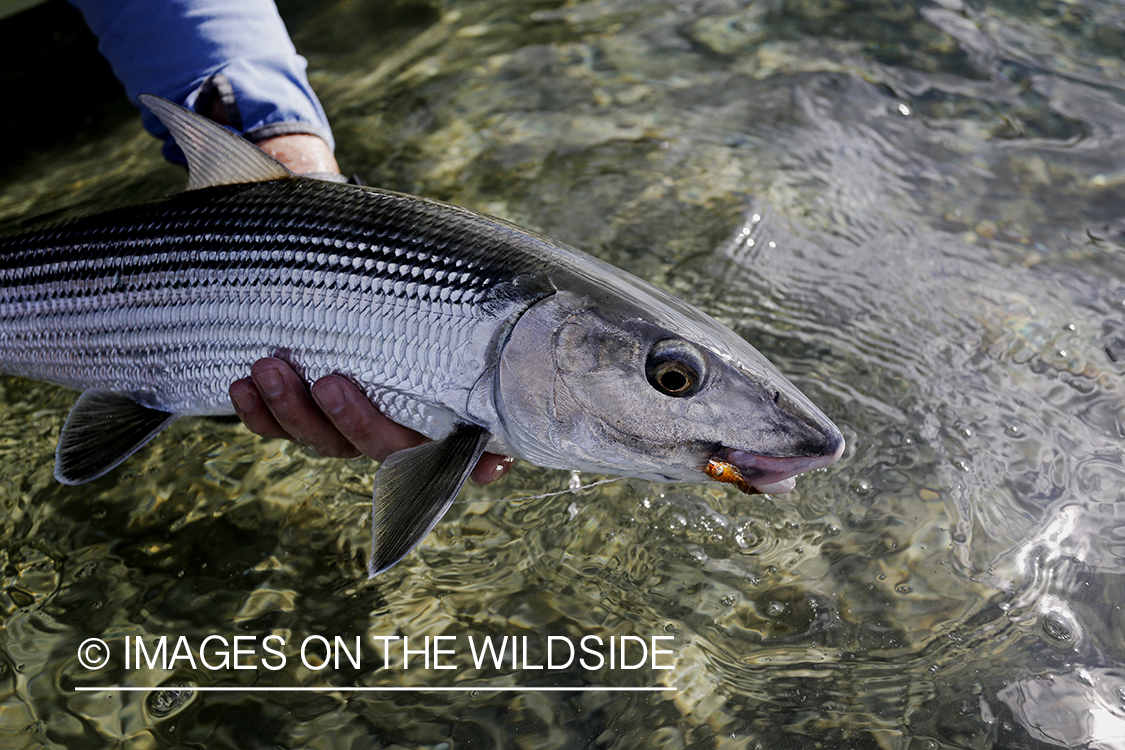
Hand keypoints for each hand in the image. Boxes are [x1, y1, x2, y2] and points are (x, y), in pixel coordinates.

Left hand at [225, 138, 512, 484]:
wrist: (335, 254)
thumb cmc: (400, 272)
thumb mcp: (436, 280)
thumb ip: (468, 296)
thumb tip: (535, 303)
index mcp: (436, 407)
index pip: (457, 445)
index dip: (466, 462)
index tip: (485, 464)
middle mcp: (393, 426)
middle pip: (381, 449)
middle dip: (355, 420)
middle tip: (331, 382)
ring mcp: (343, 425)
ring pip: (322, 441)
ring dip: (294, 410)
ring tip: (269, 366)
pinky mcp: (296, 414)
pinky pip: (275, 430)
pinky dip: (257, 414)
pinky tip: (243, 385)